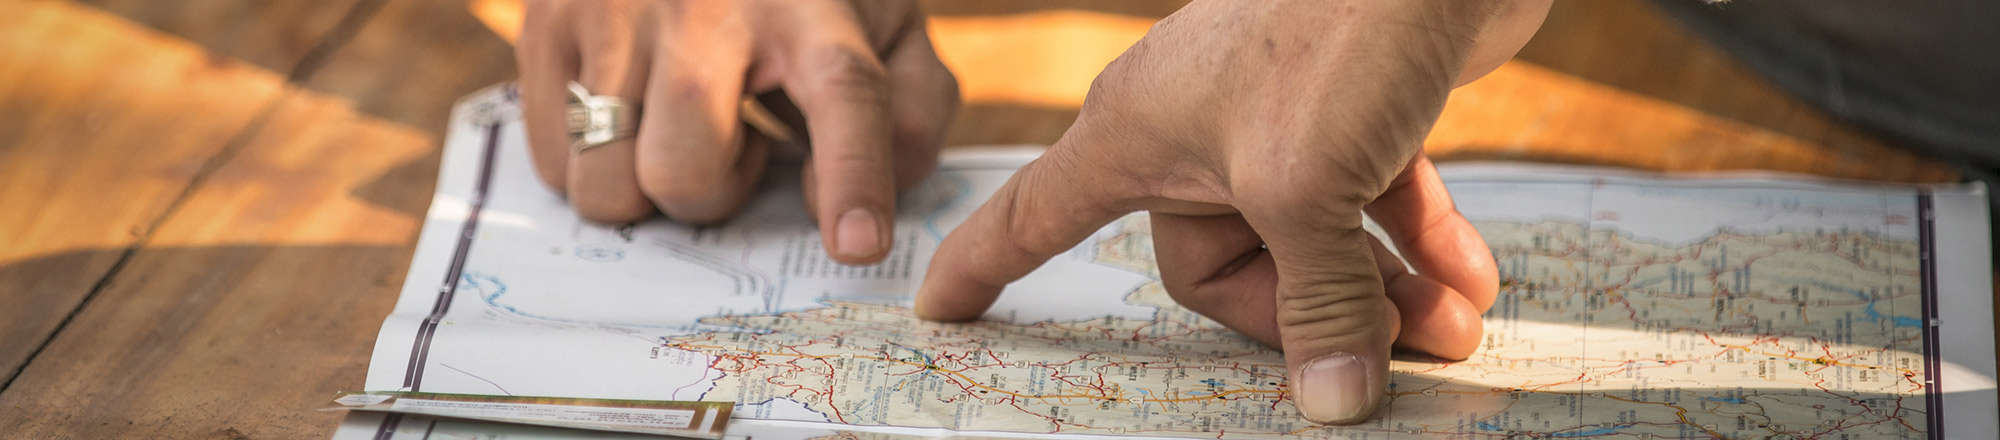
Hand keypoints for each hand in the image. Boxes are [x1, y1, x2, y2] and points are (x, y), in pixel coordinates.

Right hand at [516, 0, 958, 263]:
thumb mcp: (888, 26)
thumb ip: (911, 116)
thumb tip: (849, 212)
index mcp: (812, 8)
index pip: (843, 94)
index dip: (852, 177)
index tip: (857, 245)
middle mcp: (708, 6)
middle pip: (685, 174)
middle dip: (712, 192)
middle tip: (735, 144)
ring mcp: (615, 10)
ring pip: (606, 183)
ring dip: (645, 181)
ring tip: (679, 120)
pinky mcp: (546, 19)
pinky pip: (552, 161)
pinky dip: (592, 159)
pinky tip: (631, 102)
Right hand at [915, 0, 1546, 424]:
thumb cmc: (1337, 32)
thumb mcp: (1310, 191)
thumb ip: (1321, 303)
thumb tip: (1332, 399)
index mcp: (1135, 133)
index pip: (1035, 215)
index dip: (984, 266)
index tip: (939, 310)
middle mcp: (1194, 127)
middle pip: (1215, 262)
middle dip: (1304, 314)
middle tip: (1378, 349)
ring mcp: (1276, 119)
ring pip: (1306, 240)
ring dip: (1377, 294)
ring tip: (1449, 329)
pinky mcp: (1352, 113)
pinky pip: (1367, 203)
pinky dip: (1415, 245)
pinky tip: (1468, 278)